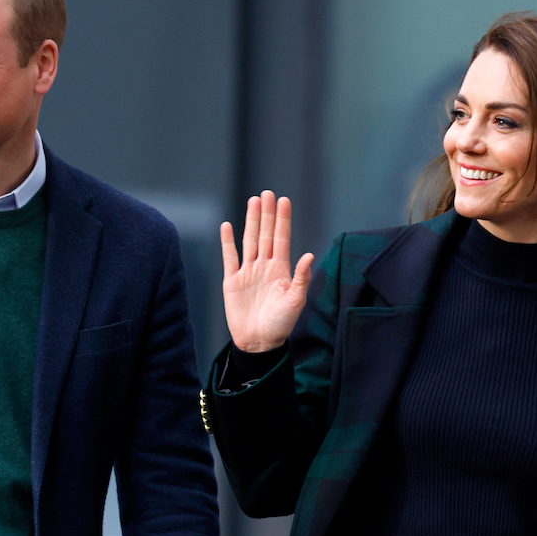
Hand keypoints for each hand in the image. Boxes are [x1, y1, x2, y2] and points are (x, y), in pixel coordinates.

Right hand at [221, 190, 314, 352]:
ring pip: (249, 240)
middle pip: (265, 234)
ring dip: (250, 221)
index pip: (282, 238)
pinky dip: (227, 242)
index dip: (283, 220)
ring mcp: (248, 271)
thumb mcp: (295, 302)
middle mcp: (265, 266)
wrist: (258, 342)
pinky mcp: (231, 281)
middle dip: (267, 214)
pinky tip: (227, 226)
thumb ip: (301, 278)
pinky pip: (229, 257)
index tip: (284, 200)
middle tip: (267, 193)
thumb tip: (308, 255)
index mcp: (281, 269)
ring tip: (253, 201)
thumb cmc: (280, 324)